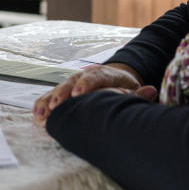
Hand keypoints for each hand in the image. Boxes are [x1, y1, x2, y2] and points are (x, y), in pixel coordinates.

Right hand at [32, 63, 156, 127]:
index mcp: (104, 74)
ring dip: (50, 101)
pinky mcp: (65, 92)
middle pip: (72, 82)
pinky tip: (37, 115)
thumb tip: (151, 91)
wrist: (115, 77)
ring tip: (42, 114)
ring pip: (59, 89)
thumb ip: (139, 93)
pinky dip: (44, 105)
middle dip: (63, 94)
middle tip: (57, 105)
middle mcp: (85, 76)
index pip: (94, 76)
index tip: (79, 94)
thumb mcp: (133, 88)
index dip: (85, 85)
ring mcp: (73, 83)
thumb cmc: (123, 86)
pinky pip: (52, 97)